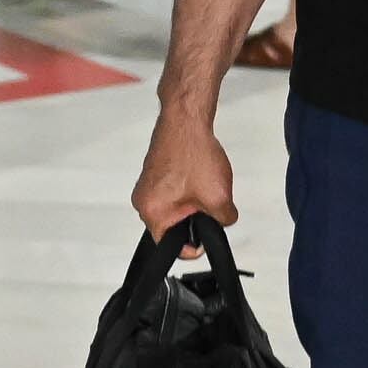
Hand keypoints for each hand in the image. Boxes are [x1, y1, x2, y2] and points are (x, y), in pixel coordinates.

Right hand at [132, 110, 234, 246]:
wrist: (185, 119)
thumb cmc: (192, 152)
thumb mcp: (218, 197)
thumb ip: (224, 221)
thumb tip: (223, 223)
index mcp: (152, 212)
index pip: (172, 247)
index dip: (196, 245)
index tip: (208, 234)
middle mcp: (143, 201)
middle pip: (174, 227)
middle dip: (196, 219)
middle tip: (209, 201)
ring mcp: (147, 187)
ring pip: (175, 209)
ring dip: (193, 202)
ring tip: (204, 184)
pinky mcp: (154, 175)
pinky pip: (173, 193)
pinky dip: (188, 188)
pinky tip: (198, 174)